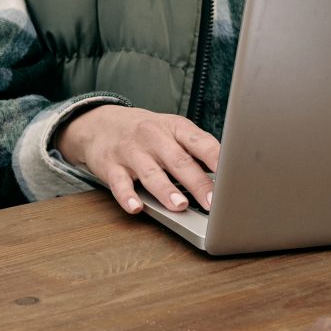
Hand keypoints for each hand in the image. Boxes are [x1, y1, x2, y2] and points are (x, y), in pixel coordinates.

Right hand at [54, 104, 219, 214]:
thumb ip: (196, 150)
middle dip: (197, 182)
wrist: (100, 123)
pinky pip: (119, 183)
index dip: (216, 157)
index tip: (231, 172)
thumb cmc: (147, 132)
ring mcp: (131, 151)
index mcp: (174, 127)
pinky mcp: (110, 166)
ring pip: (150, 173)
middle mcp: (153, 137)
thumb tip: (226, 176)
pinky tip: (135, 207)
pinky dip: (127, 196)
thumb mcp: (172, 130)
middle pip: (178, 161)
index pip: (199, 141)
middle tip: (212, 202)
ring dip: (165, 190)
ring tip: (179, 205)